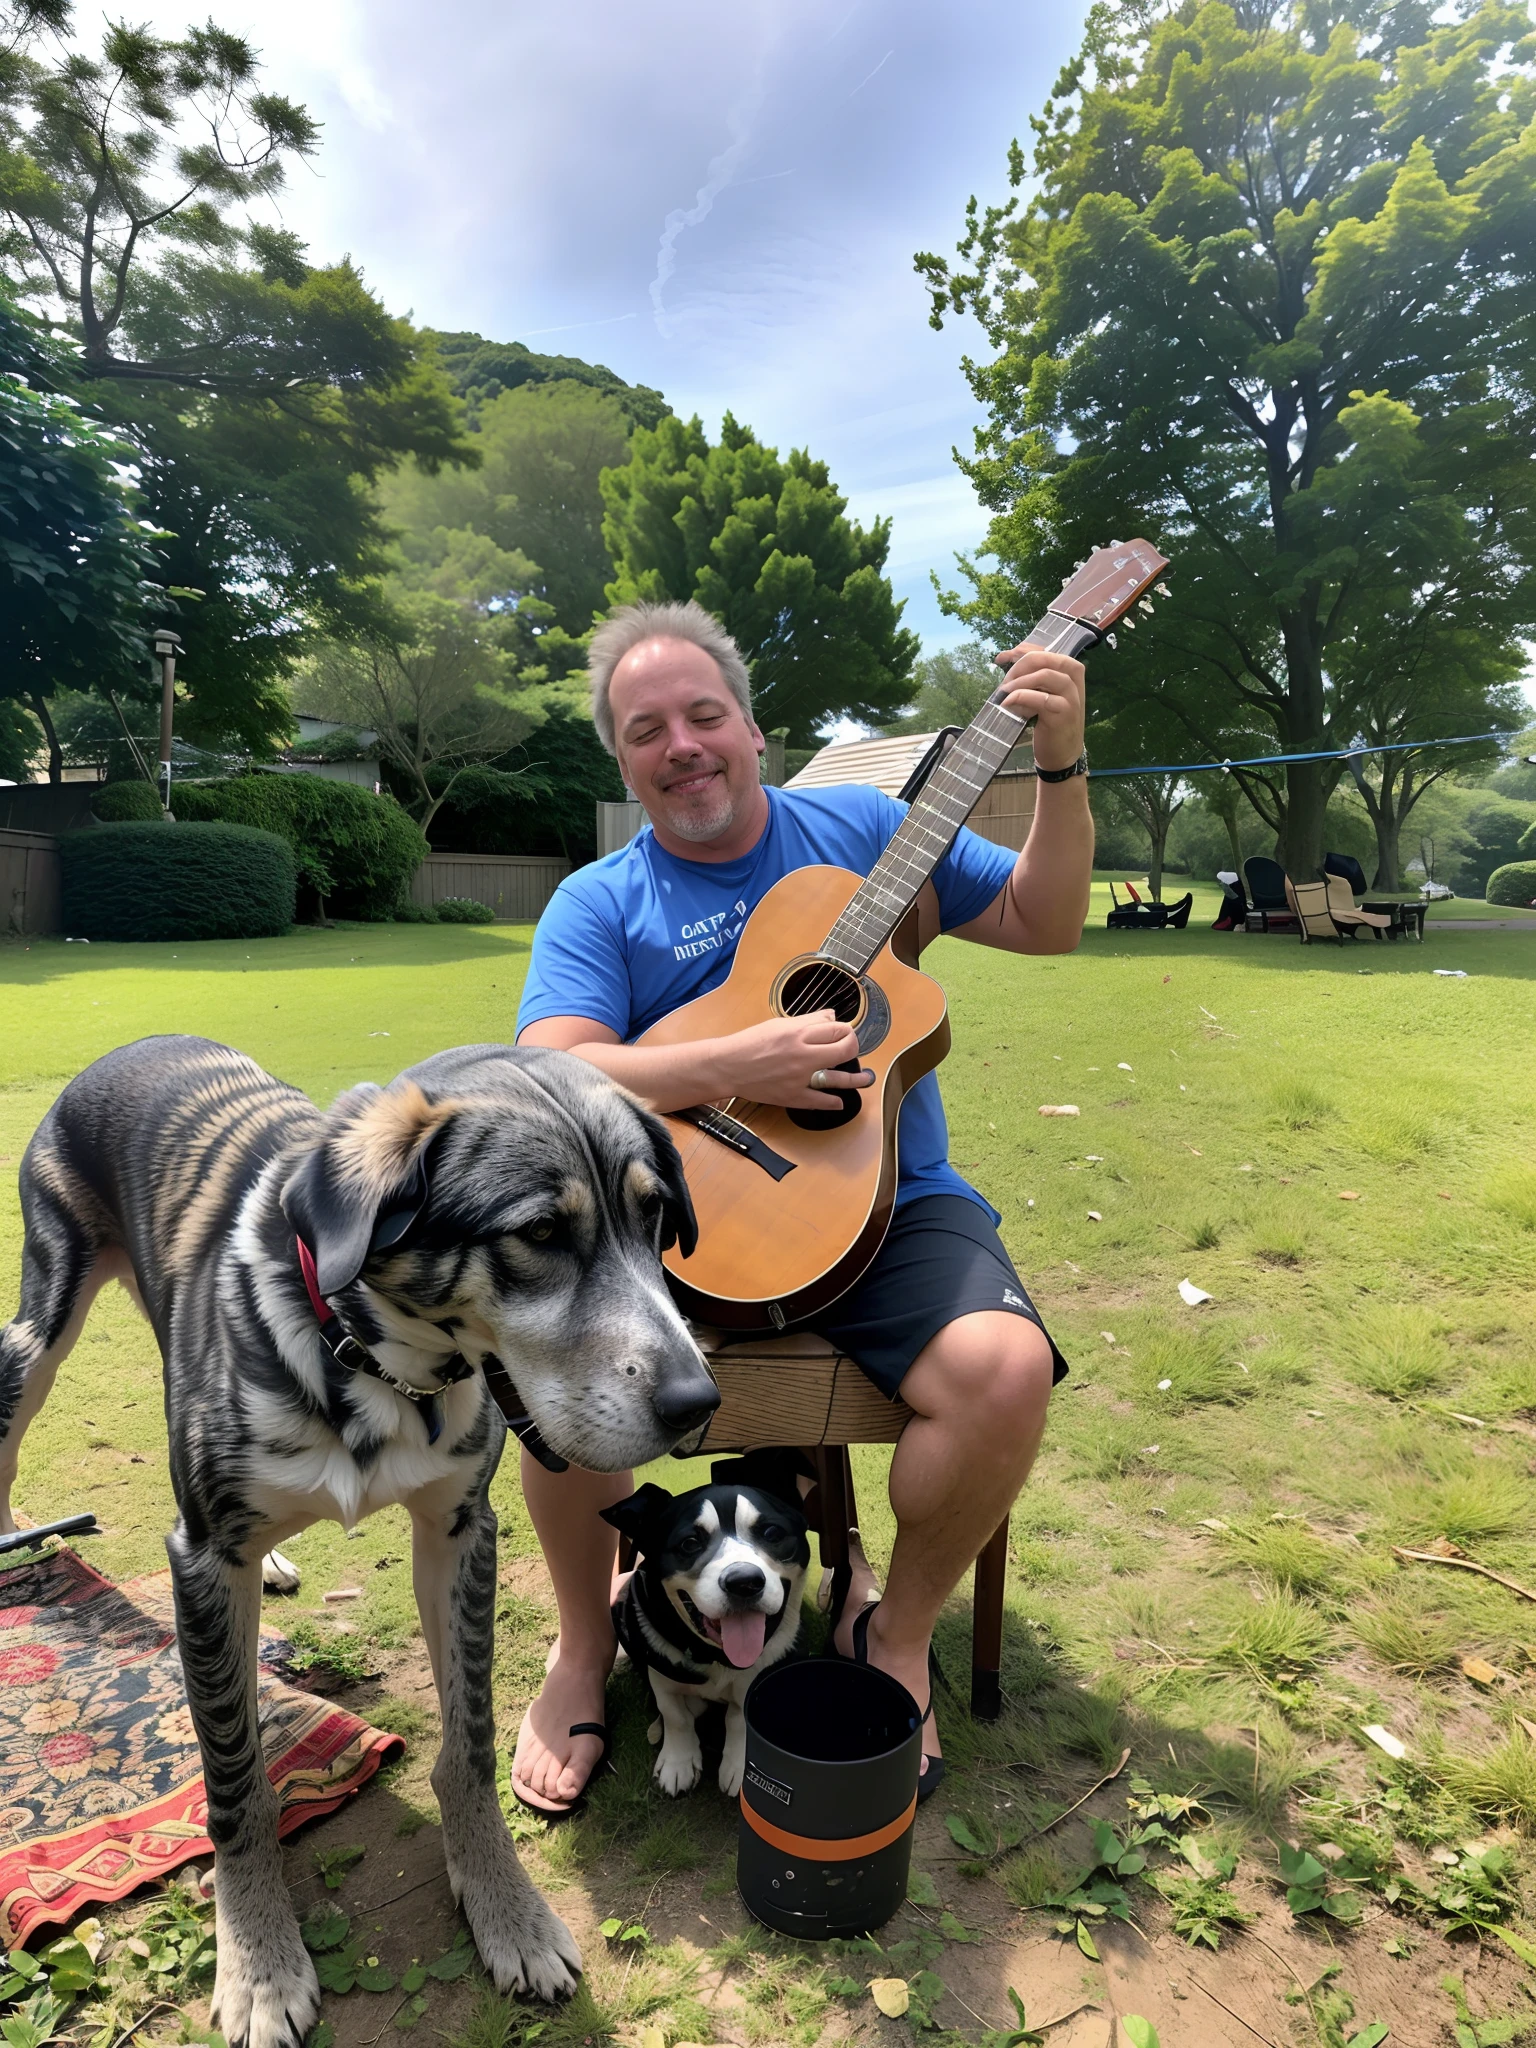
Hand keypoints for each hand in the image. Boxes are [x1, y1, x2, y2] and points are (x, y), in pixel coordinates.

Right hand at [713, 1012, 873, 1109]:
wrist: (728, 1066)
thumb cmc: (750, 1043)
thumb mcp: (779, 1024)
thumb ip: (808, 1020)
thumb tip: (832, 1017)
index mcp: (798, 1034)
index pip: (836, 1028)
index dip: (845, 1030)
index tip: (843, 1032)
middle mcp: (802, 1055)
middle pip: (844, 1050)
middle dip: (853, 1048)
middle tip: (852, 1049)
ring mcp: (800, 1078)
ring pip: (839, 1078)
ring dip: (857, 1079)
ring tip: (866, 1078)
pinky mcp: (793, 1096)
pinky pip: (821, 1101)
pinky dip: (834, 1102)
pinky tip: (840, 1100)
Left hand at [993, 641, 1085, 773]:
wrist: (1062, 754)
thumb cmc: (1050, 722)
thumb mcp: (1042, 694)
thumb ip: (1032, 677)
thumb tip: (1008, 657)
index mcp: (1069, 670)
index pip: (1044, 651)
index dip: (1021, 650)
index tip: (1001, 658)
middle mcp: (1073, 679)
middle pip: (1044, 659)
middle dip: (1019, 666)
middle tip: (1004, 683)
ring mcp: (1071, 696)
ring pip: (1044, 675)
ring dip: (1019, 682)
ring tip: (1004, 693)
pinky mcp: (1064, 713)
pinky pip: (1040, 698)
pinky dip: (1020, 698)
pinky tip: (1007, 704)